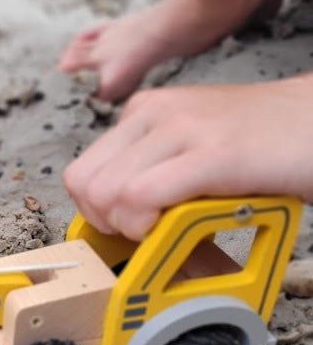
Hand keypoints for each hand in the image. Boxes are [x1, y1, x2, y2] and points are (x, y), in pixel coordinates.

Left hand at [62, 76, 312, 239]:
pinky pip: (142, 196)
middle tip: (146, 233)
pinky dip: (148, 225)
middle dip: (107, 223)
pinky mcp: (213, 154)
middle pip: (85, 185)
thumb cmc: (263, 142)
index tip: (129, 225)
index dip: (97, 212)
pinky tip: (178, 227)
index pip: (81, 172)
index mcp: (144, 111)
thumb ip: (150, 167)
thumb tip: (113, 214)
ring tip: (167, 229)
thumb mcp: (189, 145)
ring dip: (129, 228)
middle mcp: (155, 113)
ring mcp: (183, 129)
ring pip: (106, 193)